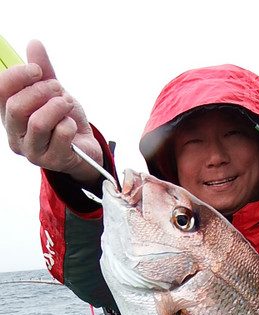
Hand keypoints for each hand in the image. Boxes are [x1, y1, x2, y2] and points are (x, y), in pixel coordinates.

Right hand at [0, 40, 102, 183]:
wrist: (86, 148)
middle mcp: (16, 136)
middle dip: (42, 91)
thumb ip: (43, 71)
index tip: (38, 70)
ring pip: (37, 123)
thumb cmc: (64, 121)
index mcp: (10, 116)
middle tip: (59, 90)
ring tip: (67, 105)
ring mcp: (33, 152)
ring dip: (57, 107)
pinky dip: (70, 124)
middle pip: (16, 107)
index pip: (0, 91)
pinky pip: (61, 135)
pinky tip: (72, 126)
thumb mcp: (53, 92)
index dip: (18, 75)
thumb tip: (34, 44)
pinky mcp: (52, 161)